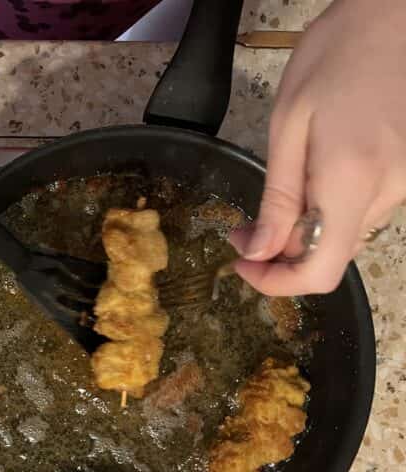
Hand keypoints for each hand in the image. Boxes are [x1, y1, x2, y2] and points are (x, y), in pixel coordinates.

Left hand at [232, 0, 405, 295]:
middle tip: (246, 228)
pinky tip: (318, 170)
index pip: (321, 271)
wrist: (398, 10)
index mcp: (351, 181)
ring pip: (349, 231)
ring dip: (309, 226)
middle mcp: (390, 190)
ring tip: (284, 185)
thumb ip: (277, 197)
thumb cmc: (337, 53)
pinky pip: (368, 206)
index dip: (277, 283)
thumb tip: (258, 251)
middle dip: (283, 251)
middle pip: (333, 254)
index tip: (244, 264)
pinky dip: (335, 204)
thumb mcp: (288, 124)